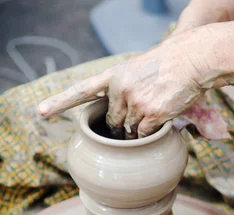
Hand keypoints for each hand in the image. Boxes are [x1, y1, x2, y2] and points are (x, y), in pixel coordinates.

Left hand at [37, 32, 210, 136]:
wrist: (193, 58)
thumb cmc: (168, 65)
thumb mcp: (138, 71)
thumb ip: (125, 92)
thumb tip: (124, 125)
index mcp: (113, 76)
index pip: (81, 91)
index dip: (60, 102)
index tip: (41, 111)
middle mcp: (119, 89)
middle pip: (112, 122)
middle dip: (121, 127)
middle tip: (137, 117)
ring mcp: (134, 103)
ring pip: (127, 132)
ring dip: (137, 133)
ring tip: (152, 113)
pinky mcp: (150, 115)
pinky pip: (143, 136)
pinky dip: (150, 135)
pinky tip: (161, 119)